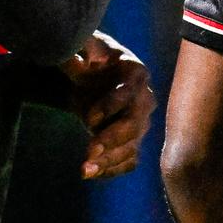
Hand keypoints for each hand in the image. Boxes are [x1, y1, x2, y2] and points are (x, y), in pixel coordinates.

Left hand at [58, 32, 155, 179]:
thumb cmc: (88, 58)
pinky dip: (113, 170)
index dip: (110, 107)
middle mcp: (144, 99)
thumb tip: (79, 59)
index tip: (89, 119)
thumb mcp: (82, 48)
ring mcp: (140, 123)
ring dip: (110, 161)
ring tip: (85, 170)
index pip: (127, 93)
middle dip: (111, 139)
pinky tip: (92, 174)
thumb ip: (79, 52)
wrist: (92, 78)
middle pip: (134, 124)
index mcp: (135, 73)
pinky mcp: (132, 141)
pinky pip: (129, 160)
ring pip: (132, 147)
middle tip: (89, 151)